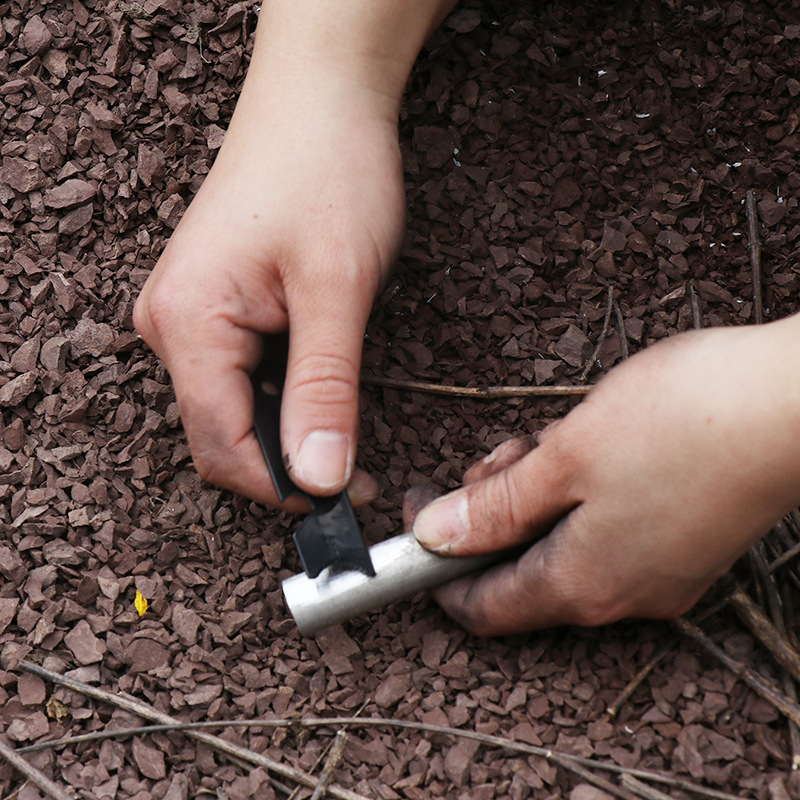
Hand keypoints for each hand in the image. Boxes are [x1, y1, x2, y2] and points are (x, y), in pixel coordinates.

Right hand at [134, 50, 404, 506]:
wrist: (320, 101)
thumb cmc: (329, 174)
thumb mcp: (338, 291)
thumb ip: (324, 389)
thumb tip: (321, 477)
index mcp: (188, 324)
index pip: (223, 446)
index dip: (284, 487)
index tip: (345, 499)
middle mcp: (172, 325)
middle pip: (222, 433)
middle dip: (287, 464)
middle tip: (356, 472)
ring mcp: (189, 316)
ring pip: (232, 409)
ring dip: (287, 430)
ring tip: (344, 420)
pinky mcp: (214, 307)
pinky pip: (240, 376)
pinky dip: (282, 398)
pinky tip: (320, 385)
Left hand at [412, 318, 799, 634]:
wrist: (793, 402)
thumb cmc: (678, 423)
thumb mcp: (562, 460)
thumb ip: (495, 508)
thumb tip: (434, 536)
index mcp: (581, 585)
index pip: (483, 607)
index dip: (436, 568)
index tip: (418, 514)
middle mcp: (622, 594)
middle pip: (522, 569)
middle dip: (495, 511)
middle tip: (507, 453)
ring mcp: (658, 571)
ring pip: (563, 542)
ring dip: (538, 492)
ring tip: (557, 439)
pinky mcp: (683, 541)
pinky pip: (605, 528)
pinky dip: (579, 491)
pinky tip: (594, 445)